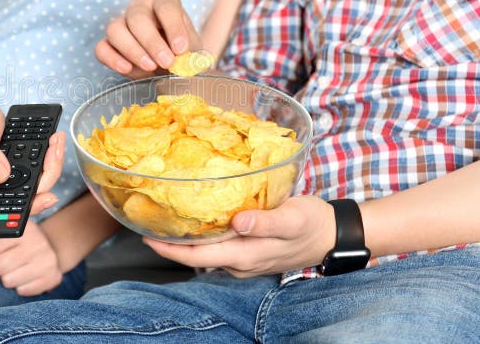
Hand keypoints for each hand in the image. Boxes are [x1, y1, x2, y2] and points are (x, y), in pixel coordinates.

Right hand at [0, 92, 65, 205]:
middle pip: (26, 195)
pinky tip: (53, 143)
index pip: (4, 205)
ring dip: (51, 164)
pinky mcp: (13, 169)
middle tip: (56, 149)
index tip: (48, 194)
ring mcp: (2, 178)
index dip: (29, 204)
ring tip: (56, 141)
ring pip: (35, 182)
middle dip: (47, 174)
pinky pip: (35, 170)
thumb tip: (2, 176)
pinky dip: (47, 157)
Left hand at [0, 220, 62, 295]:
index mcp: (21, 226)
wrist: (46, 249)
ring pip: (7, 281)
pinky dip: (17, 287)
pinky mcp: (52, 276)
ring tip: (6, 269)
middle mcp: (36, 241)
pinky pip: (22, 291)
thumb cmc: (13, 241)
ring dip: (1, 278)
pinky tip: (21, 276)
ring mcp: (46, 259)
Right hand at [95, 0, 202, 78]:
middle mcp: (140, 7)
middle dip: (152, 42)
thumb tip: (179, 59)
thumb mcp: (193, 51)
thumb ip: (188, 54)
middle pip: (137, 17)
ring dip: (132, 50)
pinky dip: (112, 59)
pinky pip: (101, 48)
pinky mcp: (109, 45)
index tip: (181, 49)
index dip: (173, 26)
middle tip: (167, 62)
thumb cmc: (183, 54)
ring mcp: (121, 24)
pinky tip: (127, 70)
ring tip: (150, 67)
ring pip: (115, 29)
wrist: (171, 68)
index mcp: (164, 1)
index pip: (165, 5)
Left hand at [144, 196, 335, 277]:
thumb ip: (265, 222)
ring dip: (187, 239)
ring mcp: (245, 260)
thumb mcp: (292, 217)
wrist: (332, 236)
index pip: (197, 255)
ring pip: (207, 252)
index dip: (170, 248)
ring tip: (167, 218)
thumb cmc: (312, 223)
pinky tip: (199, 219)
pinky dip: (205, 236)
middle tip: (148, 222)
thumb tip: (238, 222)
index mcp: (245, 254)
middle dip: (170, 243)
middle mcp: (240, 262)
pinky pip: (220, 248)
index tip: (147, 235)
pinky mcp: (250, 252)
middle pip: (196, 256)